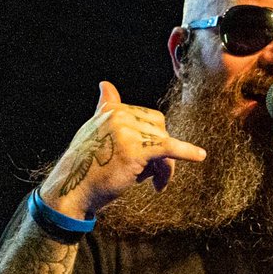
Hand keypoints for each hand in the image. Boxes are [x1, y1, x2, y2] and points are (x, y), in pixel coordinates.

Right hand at [40, 81, 206, 216]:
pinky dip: (187, 152)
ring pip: (164, 144)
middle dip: (160, 154)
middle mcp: (118, 117)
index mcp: (111, 111)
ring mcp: (126, 132)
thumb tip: (105, 83)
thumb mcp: (95, 132)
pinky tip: (200, 156)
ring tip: (152, 183)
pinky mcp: (135, 151)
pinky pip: (168, 149)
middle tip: (151, 177)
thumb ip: (106, 109)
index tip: (148, 157)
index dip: (153, 139)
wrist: (72, 190)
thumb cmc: (87, 167)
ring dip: (163, 167)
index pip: (149, 118)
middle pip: (160, 130)